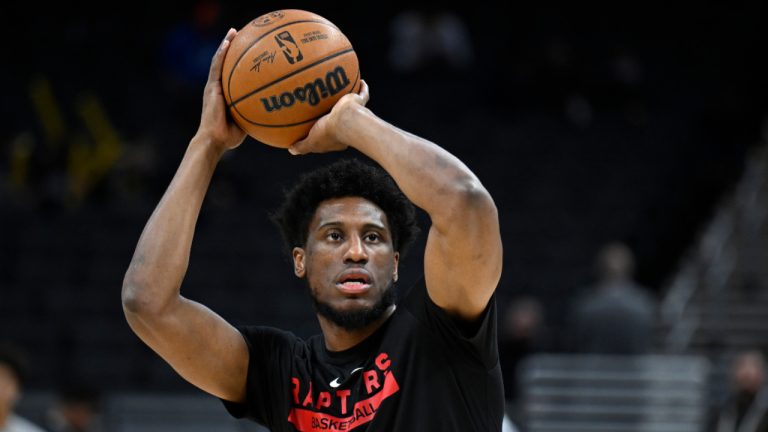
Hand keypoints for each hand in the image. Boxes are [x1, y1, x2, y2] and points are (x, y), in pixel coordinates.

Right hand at [194, 28, 245, 152]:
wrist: (215, 140)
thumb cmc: (230, 136)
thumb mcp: (248, 121)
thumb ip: (257, 113)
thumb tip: (276, 111)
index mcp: (226, 94)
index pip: (233, 73)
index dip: (239, 60)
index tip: (250, 49)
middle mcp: (218, 87)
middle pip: (226, 62)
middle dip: (233, 47)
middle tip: (242, 33)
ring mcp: (213, 86)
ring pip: (219, 60)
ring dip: (226, 44)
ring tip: (233, 31)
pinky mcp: (211, 87)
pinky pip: (217, 67)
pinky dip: (221, 54)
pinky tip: (227, 43)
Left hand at [288, 80, 369, 154]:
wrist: (346, 120)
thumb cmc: (329, 132)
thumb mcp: (311, 142)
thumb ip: (302, 146)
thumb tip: (291, 149)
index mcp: (337, 136)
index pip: (329, 133)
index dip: (322, 130)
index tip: (315, 125)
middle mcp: (347, 125)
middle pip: (340, 119)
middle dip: (334, 114)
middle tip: (325, 107)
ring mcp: (355, 113)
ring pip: (352, 105)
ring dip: (348, 99)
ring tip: (340, 90)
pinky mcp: (360, 102)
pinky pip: (363, 93)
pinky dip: (362, 87)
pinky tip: (360, 80)